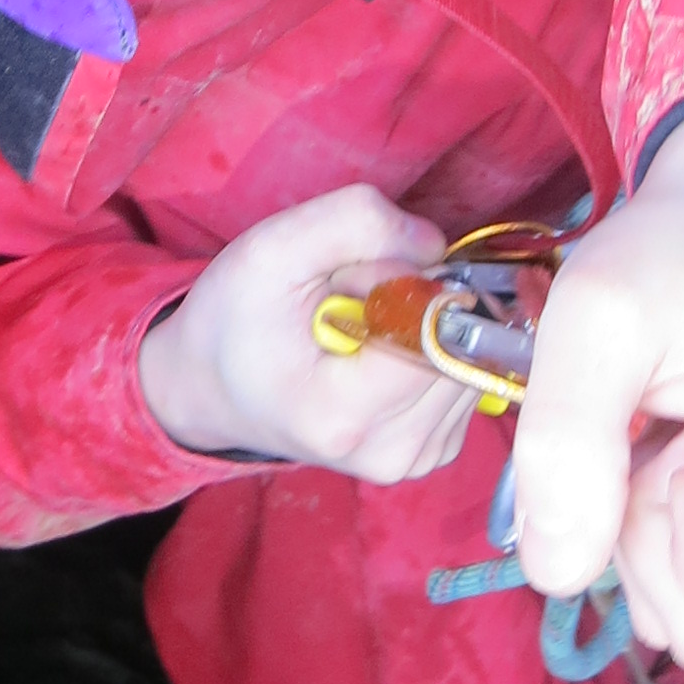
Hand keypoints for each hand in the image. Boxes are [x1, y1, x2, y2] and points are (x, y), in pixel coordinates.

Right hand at [138, 186, 483, 480]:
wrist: (211, 387)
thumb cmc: (234, 320)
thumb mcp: (271, 248)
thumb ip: (357, 224)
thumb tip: (437, 247)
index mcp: (344, 417)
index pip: (432, 332)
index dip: (404, 283)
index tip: (349, 281)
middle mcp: (391, 454)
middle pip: (460, 346)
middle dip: (420, 303)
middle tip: (351, 301)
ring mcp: (416, 460)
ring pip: (471, 358)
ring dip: (429, 326)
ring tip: (361, 329)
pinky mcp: (433, 452)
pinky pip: (466, 377)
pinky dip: (432, 351)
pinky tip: (381, 351)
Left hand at [509, 103, 683, 667]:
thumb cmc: (676, 256)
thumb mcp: (599, 313)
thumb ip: (569, 438)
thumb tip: (559, 573)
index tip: (677, 457)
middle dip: (657, 548)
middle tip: (652, 435)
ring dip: (647, 547)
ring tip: (654, 438)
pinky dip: (657, 545)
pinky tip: (659, 462)